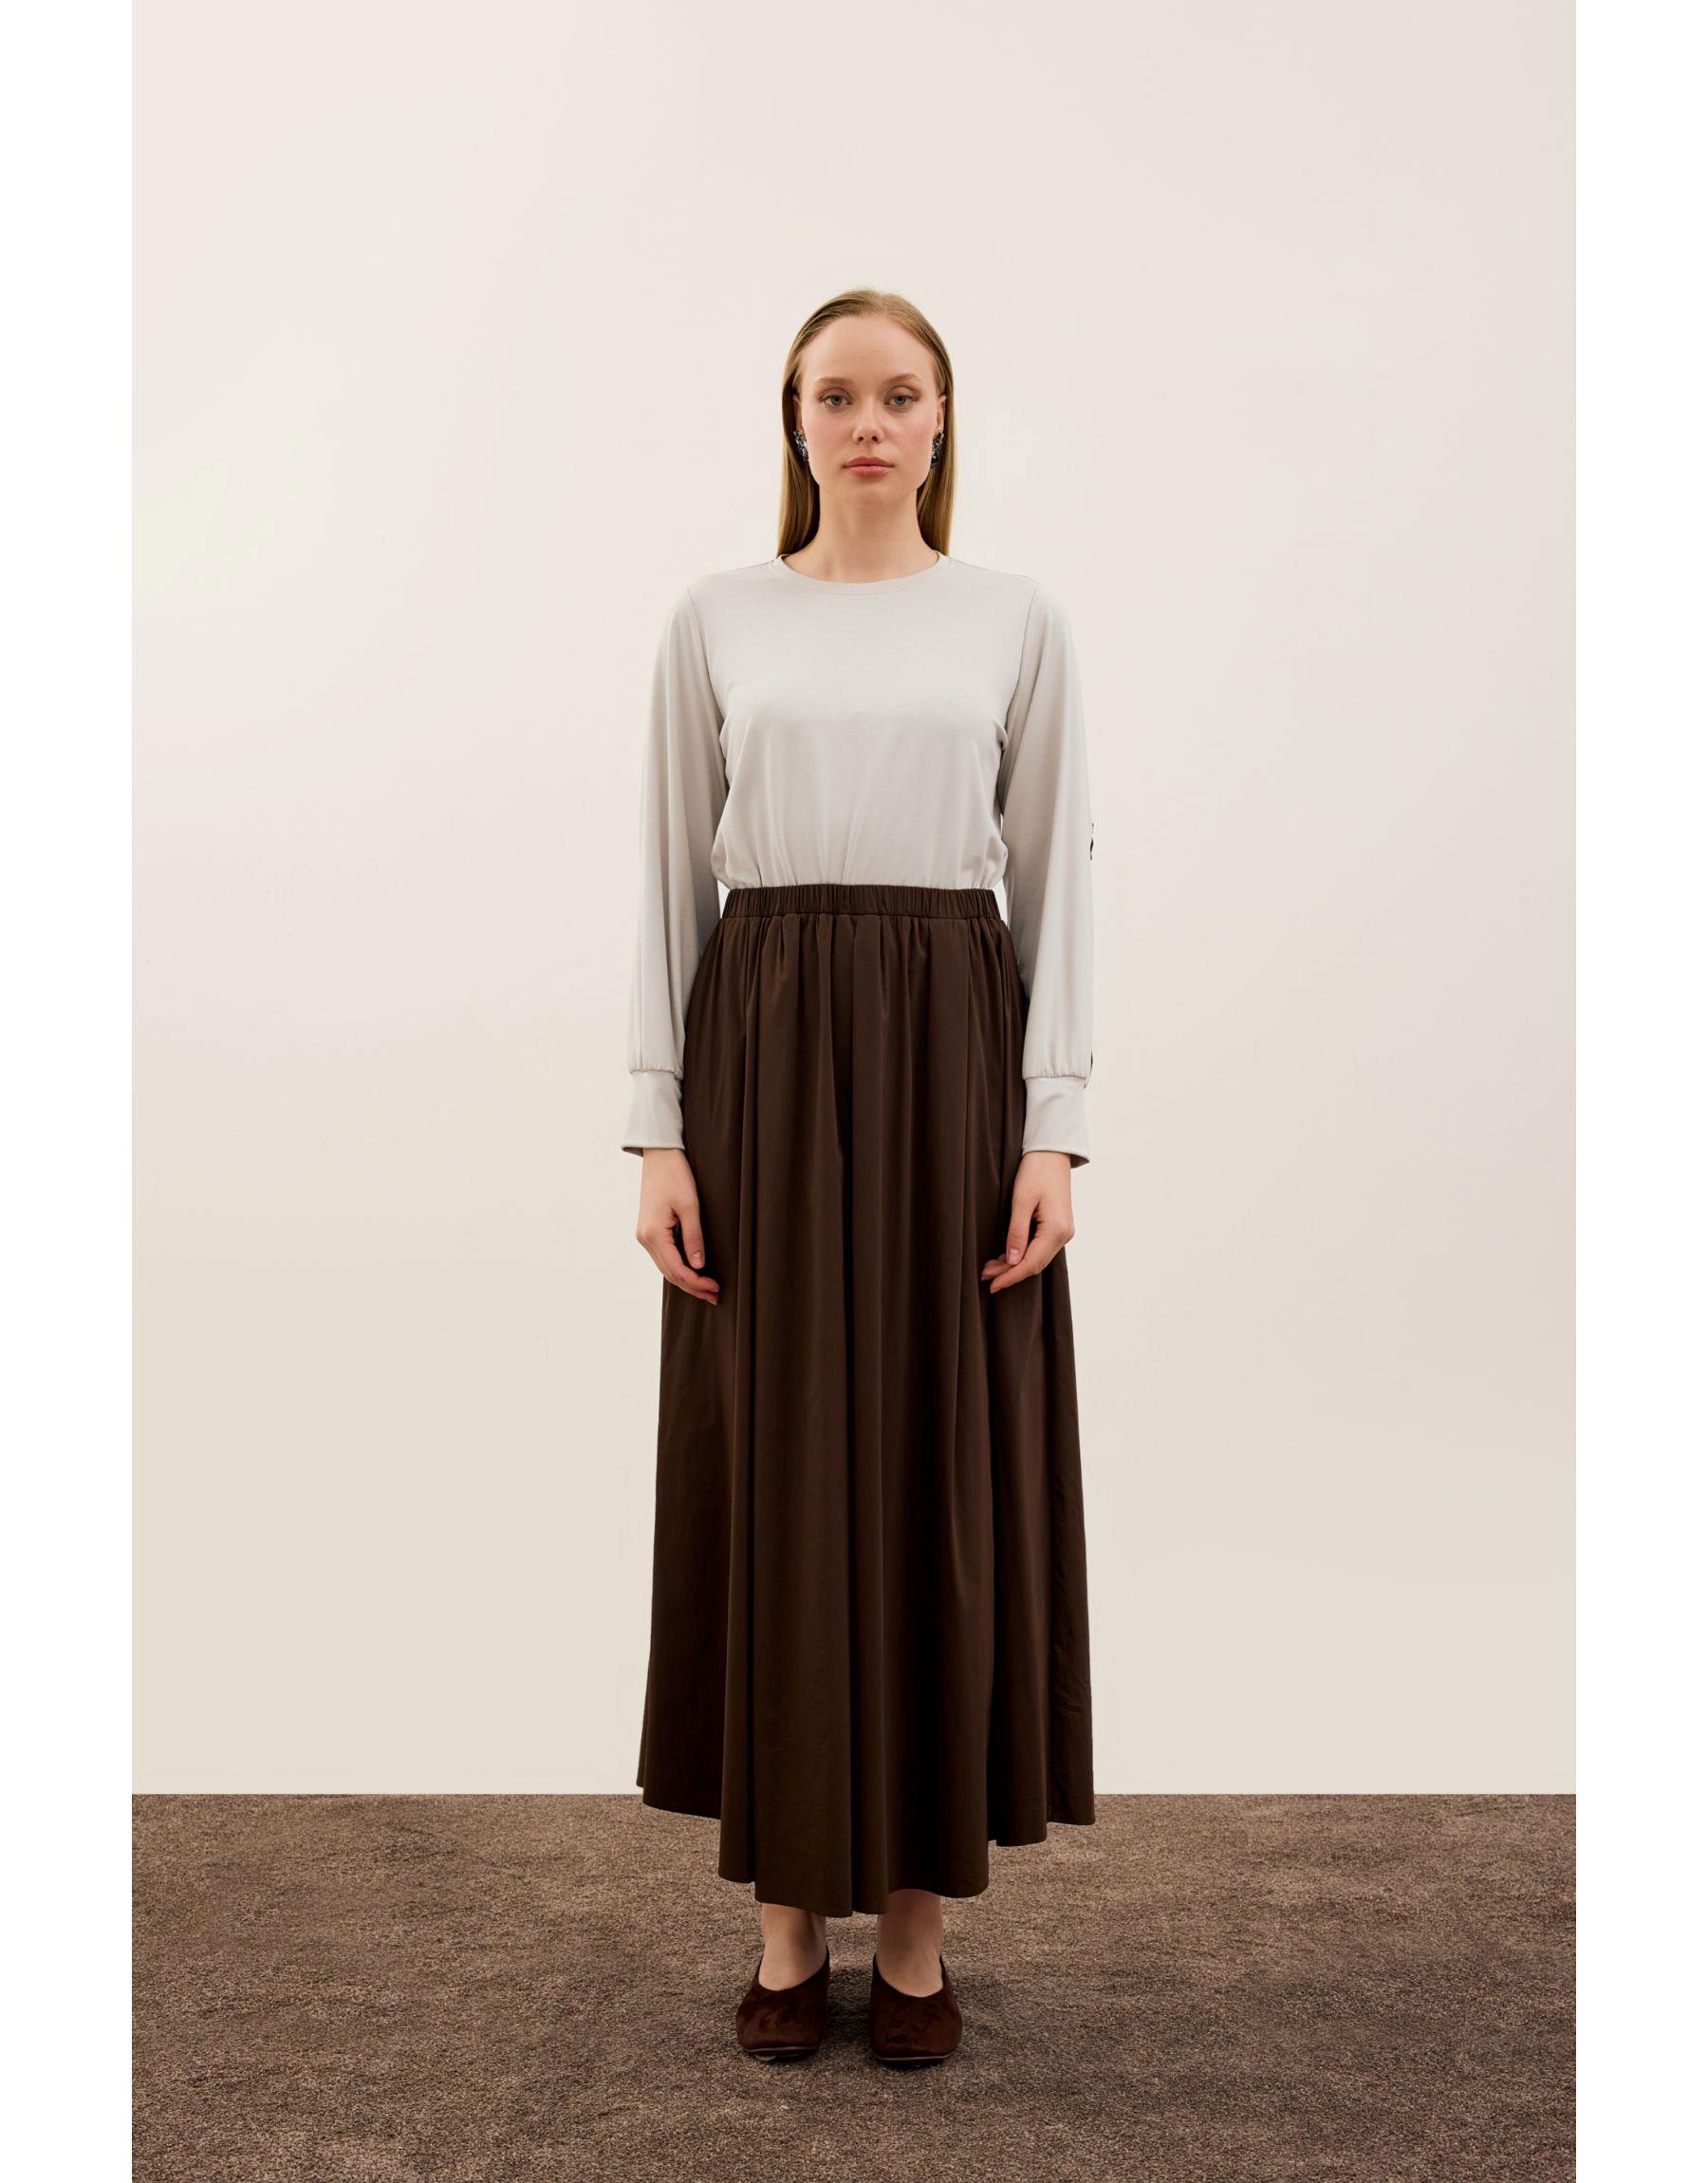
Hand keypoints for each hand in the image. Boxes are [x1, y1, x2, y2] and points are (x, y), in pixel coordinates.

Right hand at [635, 1148, 720, 1302]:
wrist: (659, 1155)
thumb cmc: (675, 1175)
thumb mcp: (690, 1205)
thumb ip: (694, 1237)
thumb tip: (699, 1266)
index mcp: (653, 1234)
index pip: (676, 1269)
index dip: (697, 1283)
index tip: (716, 1288)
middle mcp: (645, 1238)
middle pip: (670, 1273)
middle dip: (693, 1286)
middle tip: (716, 1295)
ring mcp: (645, 1235)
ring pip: (666, 1267)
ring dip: (686, 1279)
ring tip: (708, 1288)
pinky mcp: (649, 1230)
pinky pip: (664, 1256)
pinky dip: (679, 1267)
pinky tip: (694, 1271)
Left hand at [980, 1150, 1074, 1292]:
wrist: (1052, 1154)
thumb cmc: (1035, 1172)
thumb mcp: (1021, 1201)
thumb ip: (1017, 1232)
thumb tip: (1013, 1261)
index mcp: (1056, 1229)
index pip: (1031, 1263)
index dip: (1010, 1276)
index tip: (992, 1284)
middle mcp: (1064, 1235)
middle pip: (1035, 1264)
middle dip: (1009, 1272)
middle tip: (984, 1275)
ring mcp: (1063, 1232)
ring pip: (1037, 1258)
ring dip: (1014, 1265)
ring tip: (990, 1267)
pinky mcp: (1058, 1228)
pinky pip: (1040, 1248)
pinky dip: (1022, 1255)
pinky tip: (1006, 1257)